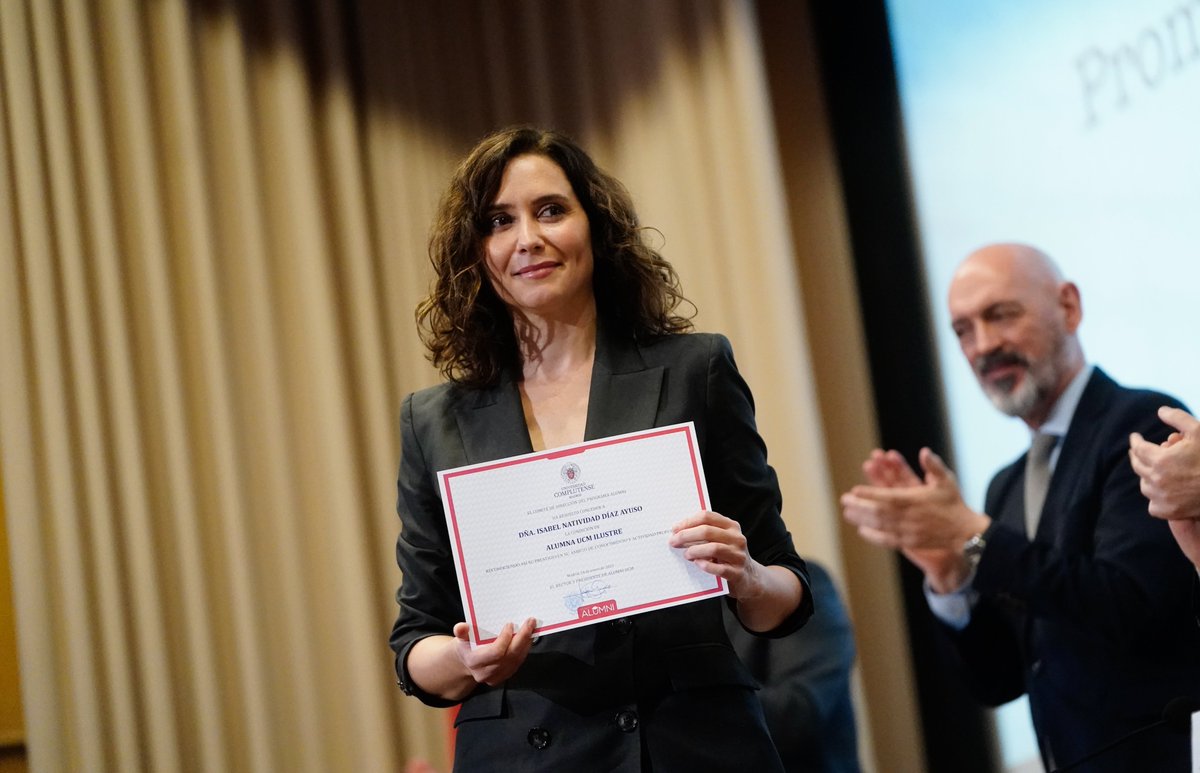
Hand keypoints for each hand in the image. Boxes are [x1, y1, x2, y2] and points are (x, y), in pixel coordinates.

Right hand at [451, 618, 535, 686]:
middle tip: (530, 622)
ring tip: (531, 627)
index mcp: (474, 662)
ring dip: (526, 643)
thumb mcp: (461, 638)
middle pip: (510, 656)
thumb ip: (461, 632)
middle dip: (522, 638)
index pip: (495, 652)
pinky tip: (528, 638)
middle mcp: (486, 673)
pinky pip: (518, 662)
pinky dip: (525, 649)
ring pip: (517, 660)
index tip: (510, 624)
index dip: (505, 638)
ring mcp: (496, 677)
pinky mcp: (505, 676)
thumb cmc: (466, 646)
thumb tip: (461, 627)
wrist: (467, 662)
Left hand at [669, 510, 764, 597]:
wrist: (749, 578)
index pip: (707, 517)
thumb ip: (705, 534)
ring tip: (686, 554)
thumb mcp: (721, 540)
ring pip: (714, 548)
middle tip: (673, 542)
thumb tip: (678, 531)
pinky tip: (698, 564)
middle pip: (707, 531)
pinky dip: (706, 565)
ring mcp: (738, 555)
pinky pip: (719, 568)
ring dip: (695, 550)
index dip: (688, 521)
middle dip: (686, 535)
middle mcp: (737, 538)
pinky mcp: (737, 573)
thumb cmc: (727, 556)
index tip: (675, 529)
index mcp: (731, 526)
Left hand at [842, 447, 989, 591]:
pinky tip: (862, 530)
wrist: (965, 532)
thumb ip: (934, 466)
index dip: (870, 493)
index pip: (887, 496)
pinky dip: (873, 536)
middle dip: (859, 505)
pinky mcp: (910, 542)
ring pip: (880, 525)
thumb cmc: (953, 504)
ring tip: (847, 512)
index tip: (855, 490)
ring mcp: (908, 531)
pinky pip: (887, 540)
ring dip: (862, 519)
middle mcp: (909, 516)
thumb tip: (924, 452)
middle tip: (844, 500)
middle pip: (878, 511)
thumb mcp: (946, 481)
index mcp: (915, 499)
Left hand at [1129, 406, 1199, 520]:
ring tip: (1150, 470)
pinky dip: (1155, 498)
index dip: (1136, 441)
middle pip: (1137, 466)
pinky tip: (1160, 492)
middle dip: (1137, 456)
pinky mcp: (1169, 512)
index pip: (1138, 448)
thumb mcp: (1199, 431)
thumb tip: (1160, 411)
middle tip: (1136, 452)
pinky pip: (1153, 505)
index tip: (1135, 437)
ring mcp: (1161, 498)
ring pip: (1144, 486)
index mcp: (1160, 460)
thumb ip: (1178, 418)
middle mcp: (1156, 480)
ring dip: (1146, 477)